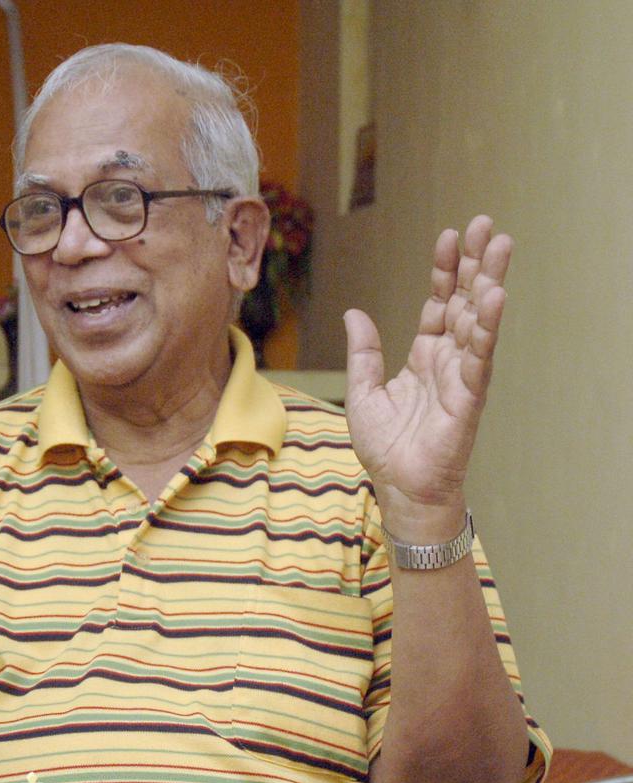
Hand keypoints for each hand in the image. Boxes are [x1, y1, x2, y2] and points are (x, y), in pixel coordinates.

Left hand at [343, 215, 510, 536]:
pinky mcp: (469, 396)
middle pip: (466, 301)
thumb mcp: (363, 391)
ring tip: (499, 246)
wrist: (399, 487)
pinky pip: (479, 356)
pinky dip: (487, 326)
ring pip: (478, 320)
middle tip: (487, 224)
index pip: (439, 303)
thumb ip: (364, 352)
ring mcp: (462, 375)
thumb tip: (354, 313)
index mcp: (425, 356)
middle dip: (475, 264)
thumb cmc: (385, 447)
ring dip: (489, 282)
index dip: (445, 271)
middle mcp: (448, 360)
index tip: (450, 236)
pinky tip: (493, 296)